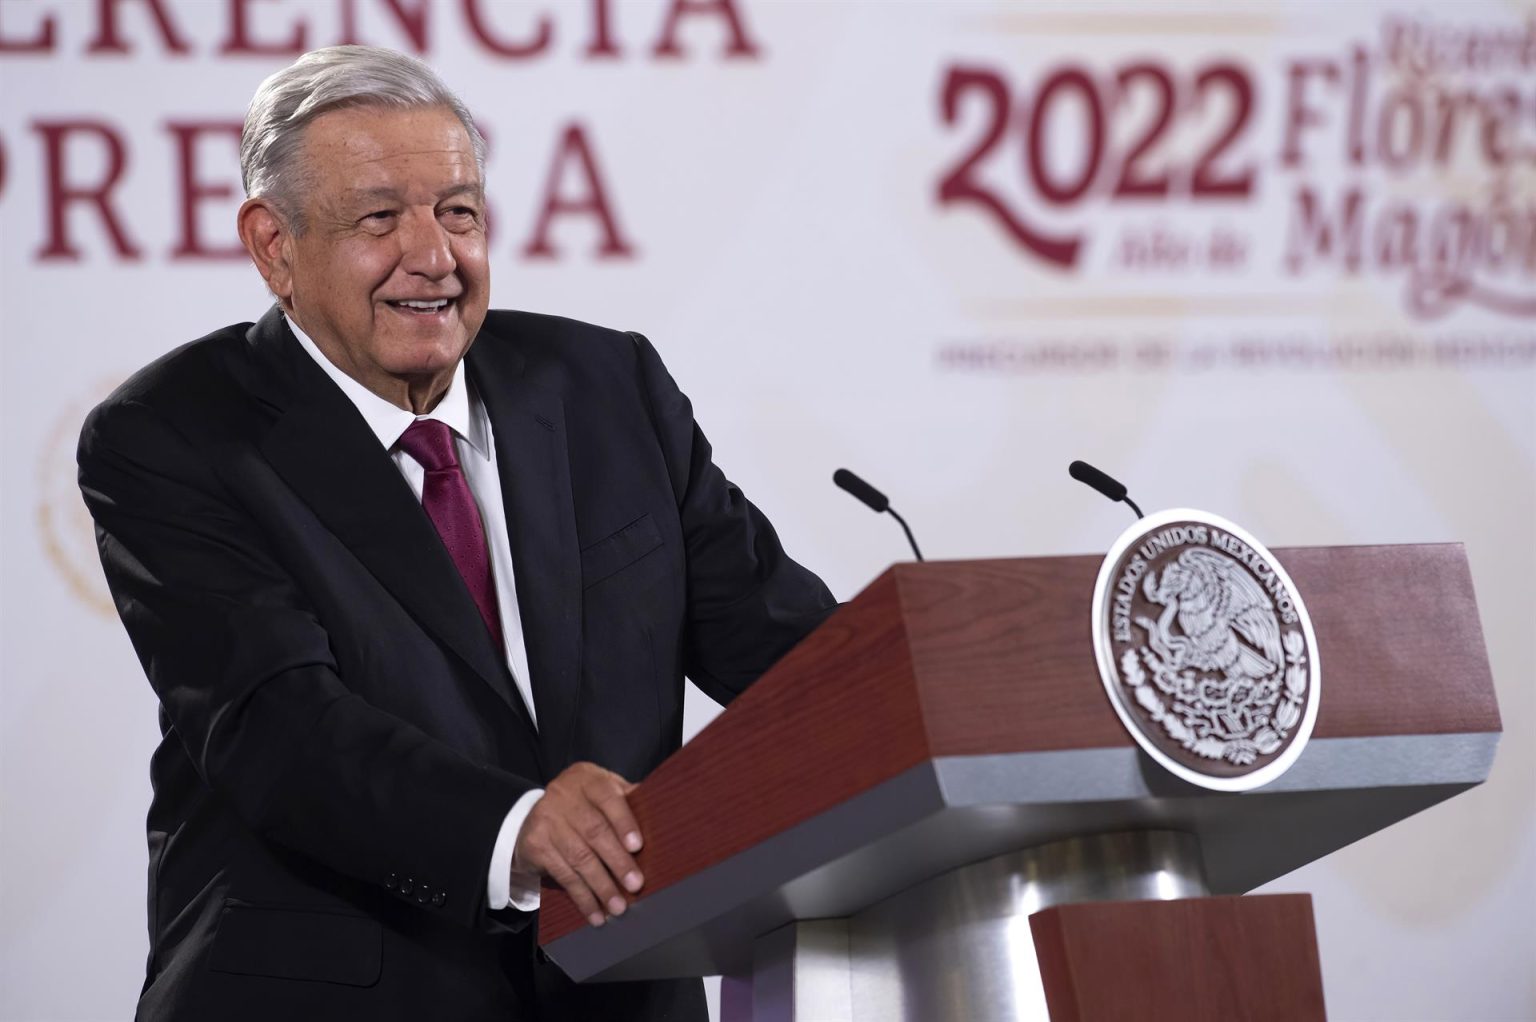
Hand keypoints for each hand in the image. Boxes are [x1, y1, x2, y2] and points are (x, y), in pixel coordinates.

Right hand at [511, 762, 643, 927]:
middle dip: (617, 861)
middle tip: (635, 885)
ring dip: (601, 886)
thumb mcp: (601, 793)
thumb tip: (665, 818)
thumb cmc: (581, 806)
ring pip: (579, 857)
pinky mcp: (535, 844)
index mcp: (587, 778)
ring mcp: (546, 819)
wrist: (532, 819)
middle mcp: (563, 795)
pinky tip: (595, 913)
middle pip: (594, 831)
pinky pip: (563, 875)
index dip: (624, 822)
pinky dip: (582, 897)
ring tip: (618, 907)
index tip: (638, 846)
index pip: (608, 798)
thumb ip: (627, 801)